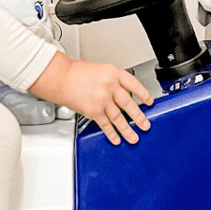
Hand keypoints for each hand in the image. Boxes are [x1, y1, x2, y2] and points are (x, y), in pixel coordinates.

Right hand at [29, 52, 153, 145]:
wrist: (61, 78)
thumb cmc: (77, 73)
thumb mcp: (101, 70)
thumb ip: (113, 82)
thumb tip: (123, 95)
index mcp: (114, 74)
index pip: (134, 84)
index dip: (143, 94)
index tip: (149, 102)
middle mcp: (110, 87)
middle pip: (129, 104)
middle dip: (139, 117)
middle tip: (145, 125)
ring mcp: (103, 100)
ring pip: (119, 118)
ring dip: (127, 129)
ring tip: (134, 137)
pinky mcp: (94, 111)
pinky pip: (106, 124)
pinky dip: (112, 133)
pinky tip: (116, 138)